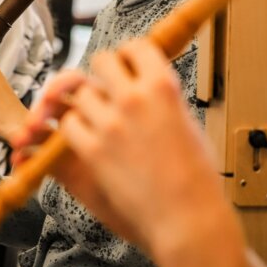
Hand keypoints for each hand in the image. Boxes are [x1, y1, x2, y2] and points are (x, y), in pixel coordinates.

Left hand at [40, 38, 246, 266]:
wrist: (188, 220)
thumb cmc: (197, 179)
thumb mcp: (188, 123)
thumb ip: (163, 100)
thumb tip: (149, 85)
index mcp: (163, 86)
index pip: (135, 46)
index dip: (129, 55)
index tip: (128, 65)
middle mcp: (134, 98)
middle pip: (101, 61)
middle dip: (103, 74)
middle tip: (108, 90)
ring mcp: (110, 123)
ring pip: (82, 94)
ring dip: (88, 105)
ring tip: (101, 122)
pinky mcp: (92, 149)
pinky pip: (70, 124)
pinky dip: (76, 131)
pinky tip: (89, 141)